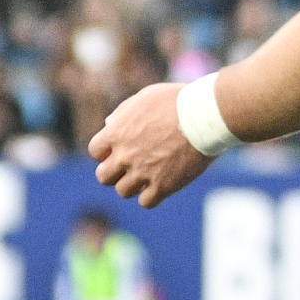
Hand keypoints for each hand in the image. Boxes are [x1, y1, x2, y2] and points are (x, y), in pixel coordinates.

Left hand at [88, 82, 212, 206]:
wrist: (204, 115)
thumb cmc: (178, 101)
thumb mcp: (145, 98)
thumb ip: (124, 113)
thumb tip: (109, 125)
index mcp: (117, 132)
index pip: (95, 151)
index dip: (106, 152)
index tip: (118, 151)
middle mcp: (125, 155)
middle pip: (104, 177)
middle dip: (114, 172)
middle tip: (129, 167)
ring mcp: (143, 172)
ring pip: (123, 191)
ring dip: (133, 184)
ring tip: (149, 174)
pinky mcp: (163, 186)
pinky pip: (146, 202)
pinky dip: (151, 195)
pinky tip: (162, 184)